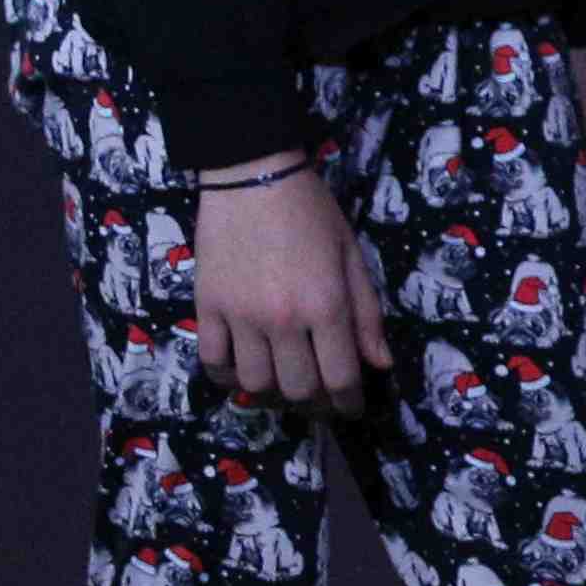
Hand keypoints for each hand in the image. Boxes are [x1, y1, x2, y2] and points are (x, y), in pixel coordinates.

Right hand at [192, 162, 385, 410]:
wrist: (253, 176)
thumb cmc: (313, 213)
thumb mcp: (352, 256)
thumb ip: (366, 314)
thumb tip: (379, 365)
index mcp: (326, 305)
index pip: (340, 377)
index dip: (349, 403)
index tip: (353, 409)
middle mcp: (282, 319)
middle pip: (298, 389)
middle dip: (316, 404)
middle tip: (323, 401)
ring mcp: (240, 316)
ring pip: (255, 383)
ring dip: (273, 393)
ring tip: (285, 385)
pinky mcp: (206, 307)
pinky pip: (212, 362)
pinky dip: (228, 377)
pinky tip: (243, 371)